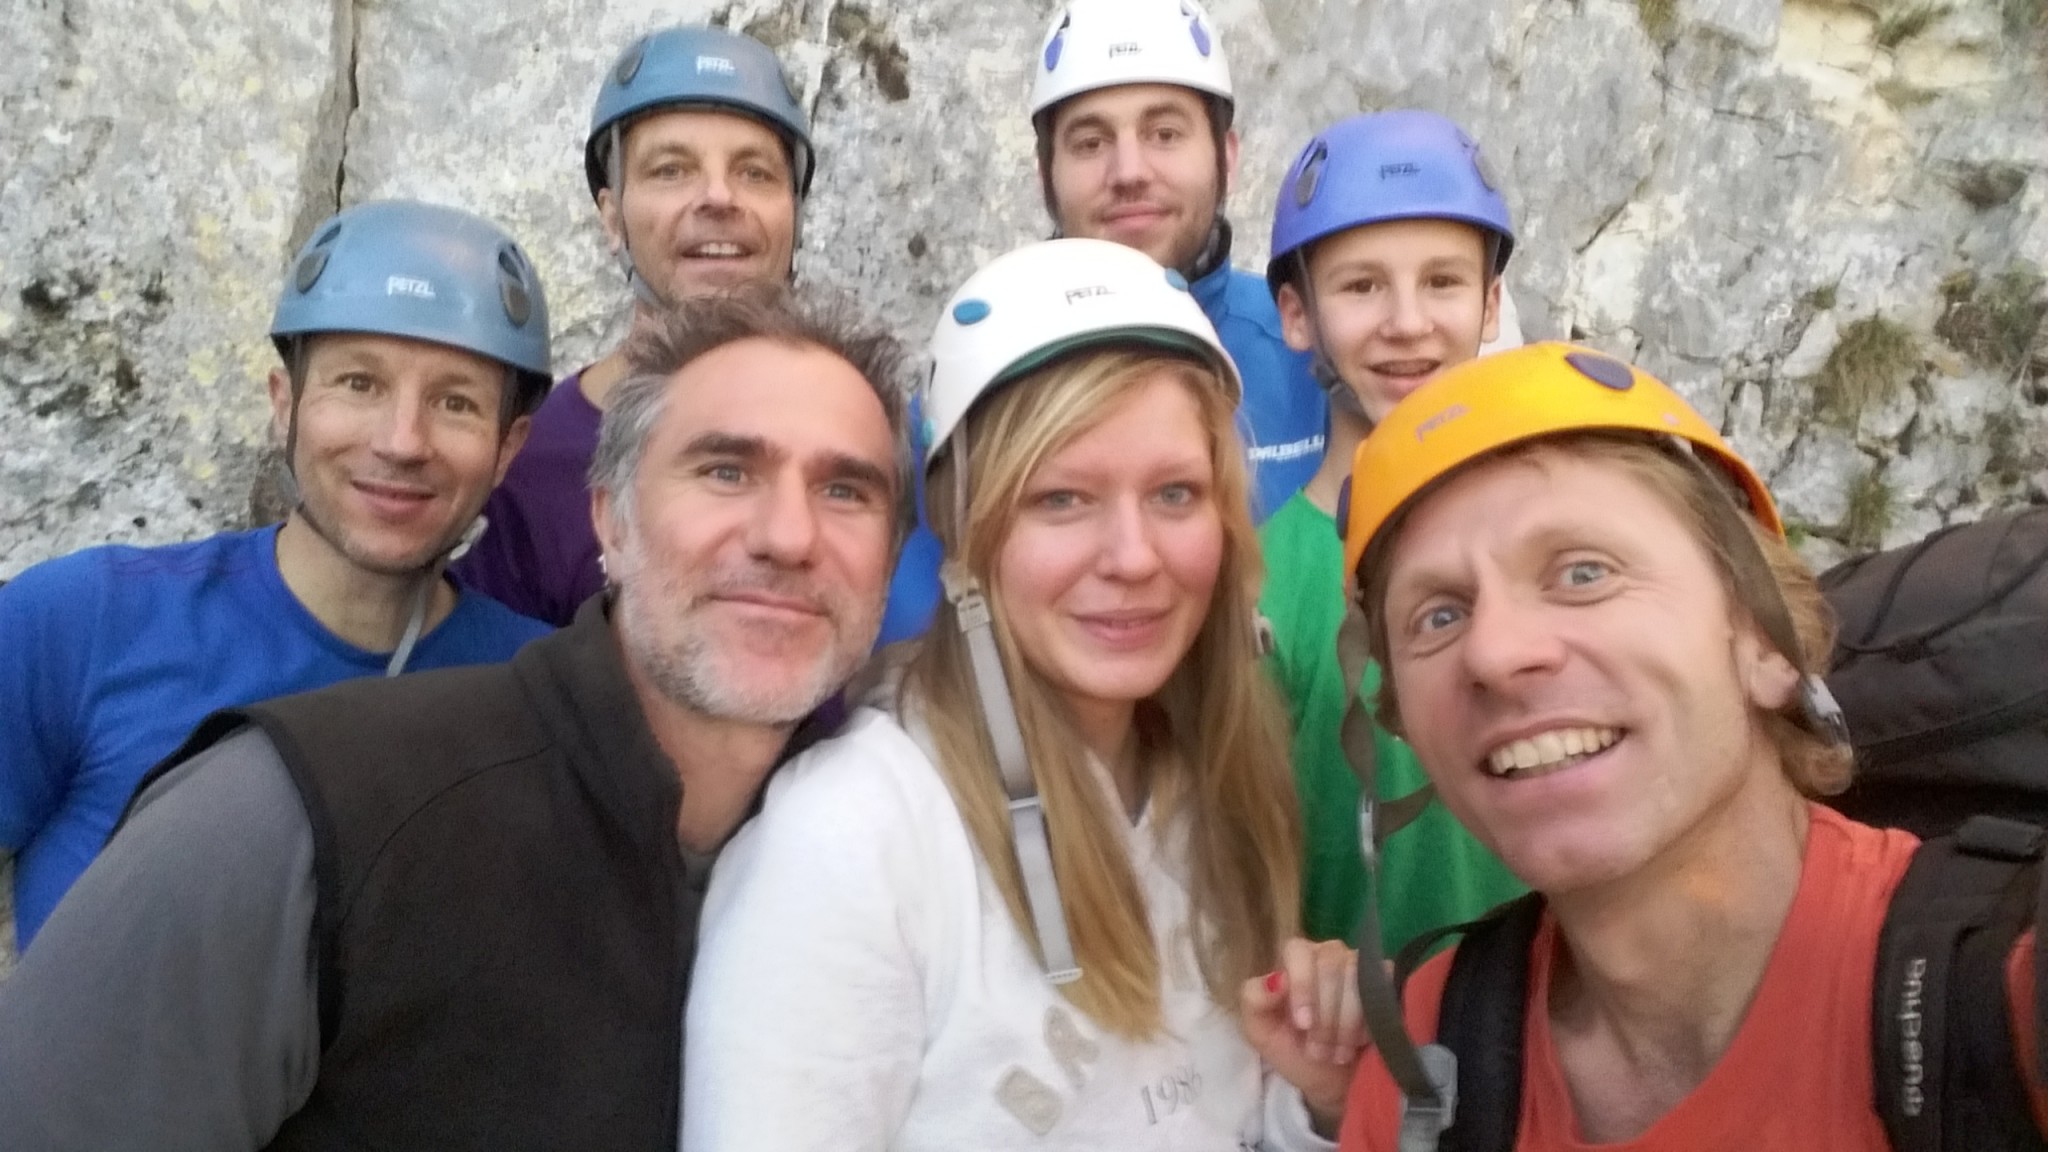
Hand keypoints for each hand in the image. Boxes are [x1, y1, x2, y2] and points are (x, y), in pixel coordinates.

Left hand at [1239, 937, 1366, 1134]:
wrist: (1334, 1083)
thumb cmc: (1296, 1052)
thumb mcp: (1262, 1033)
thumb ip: (1254, 1000)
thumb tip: (1275, 978)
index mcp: (1296, 959)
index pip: (1298, 951)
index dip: (1302, 987)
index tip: (1303, 1025)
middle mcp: (1330, 953)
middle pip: (1330, 966)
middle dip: (1324, 1017)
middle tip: (1319, 1050)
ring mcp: (1363, 965)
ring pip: (1357, 979)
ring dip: (1346, 1025)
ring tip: (1337, 1052)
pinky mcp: (1390, 982)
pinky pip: (1383, 991)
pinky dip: (1370, 1023)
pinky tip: (1362, 1042)